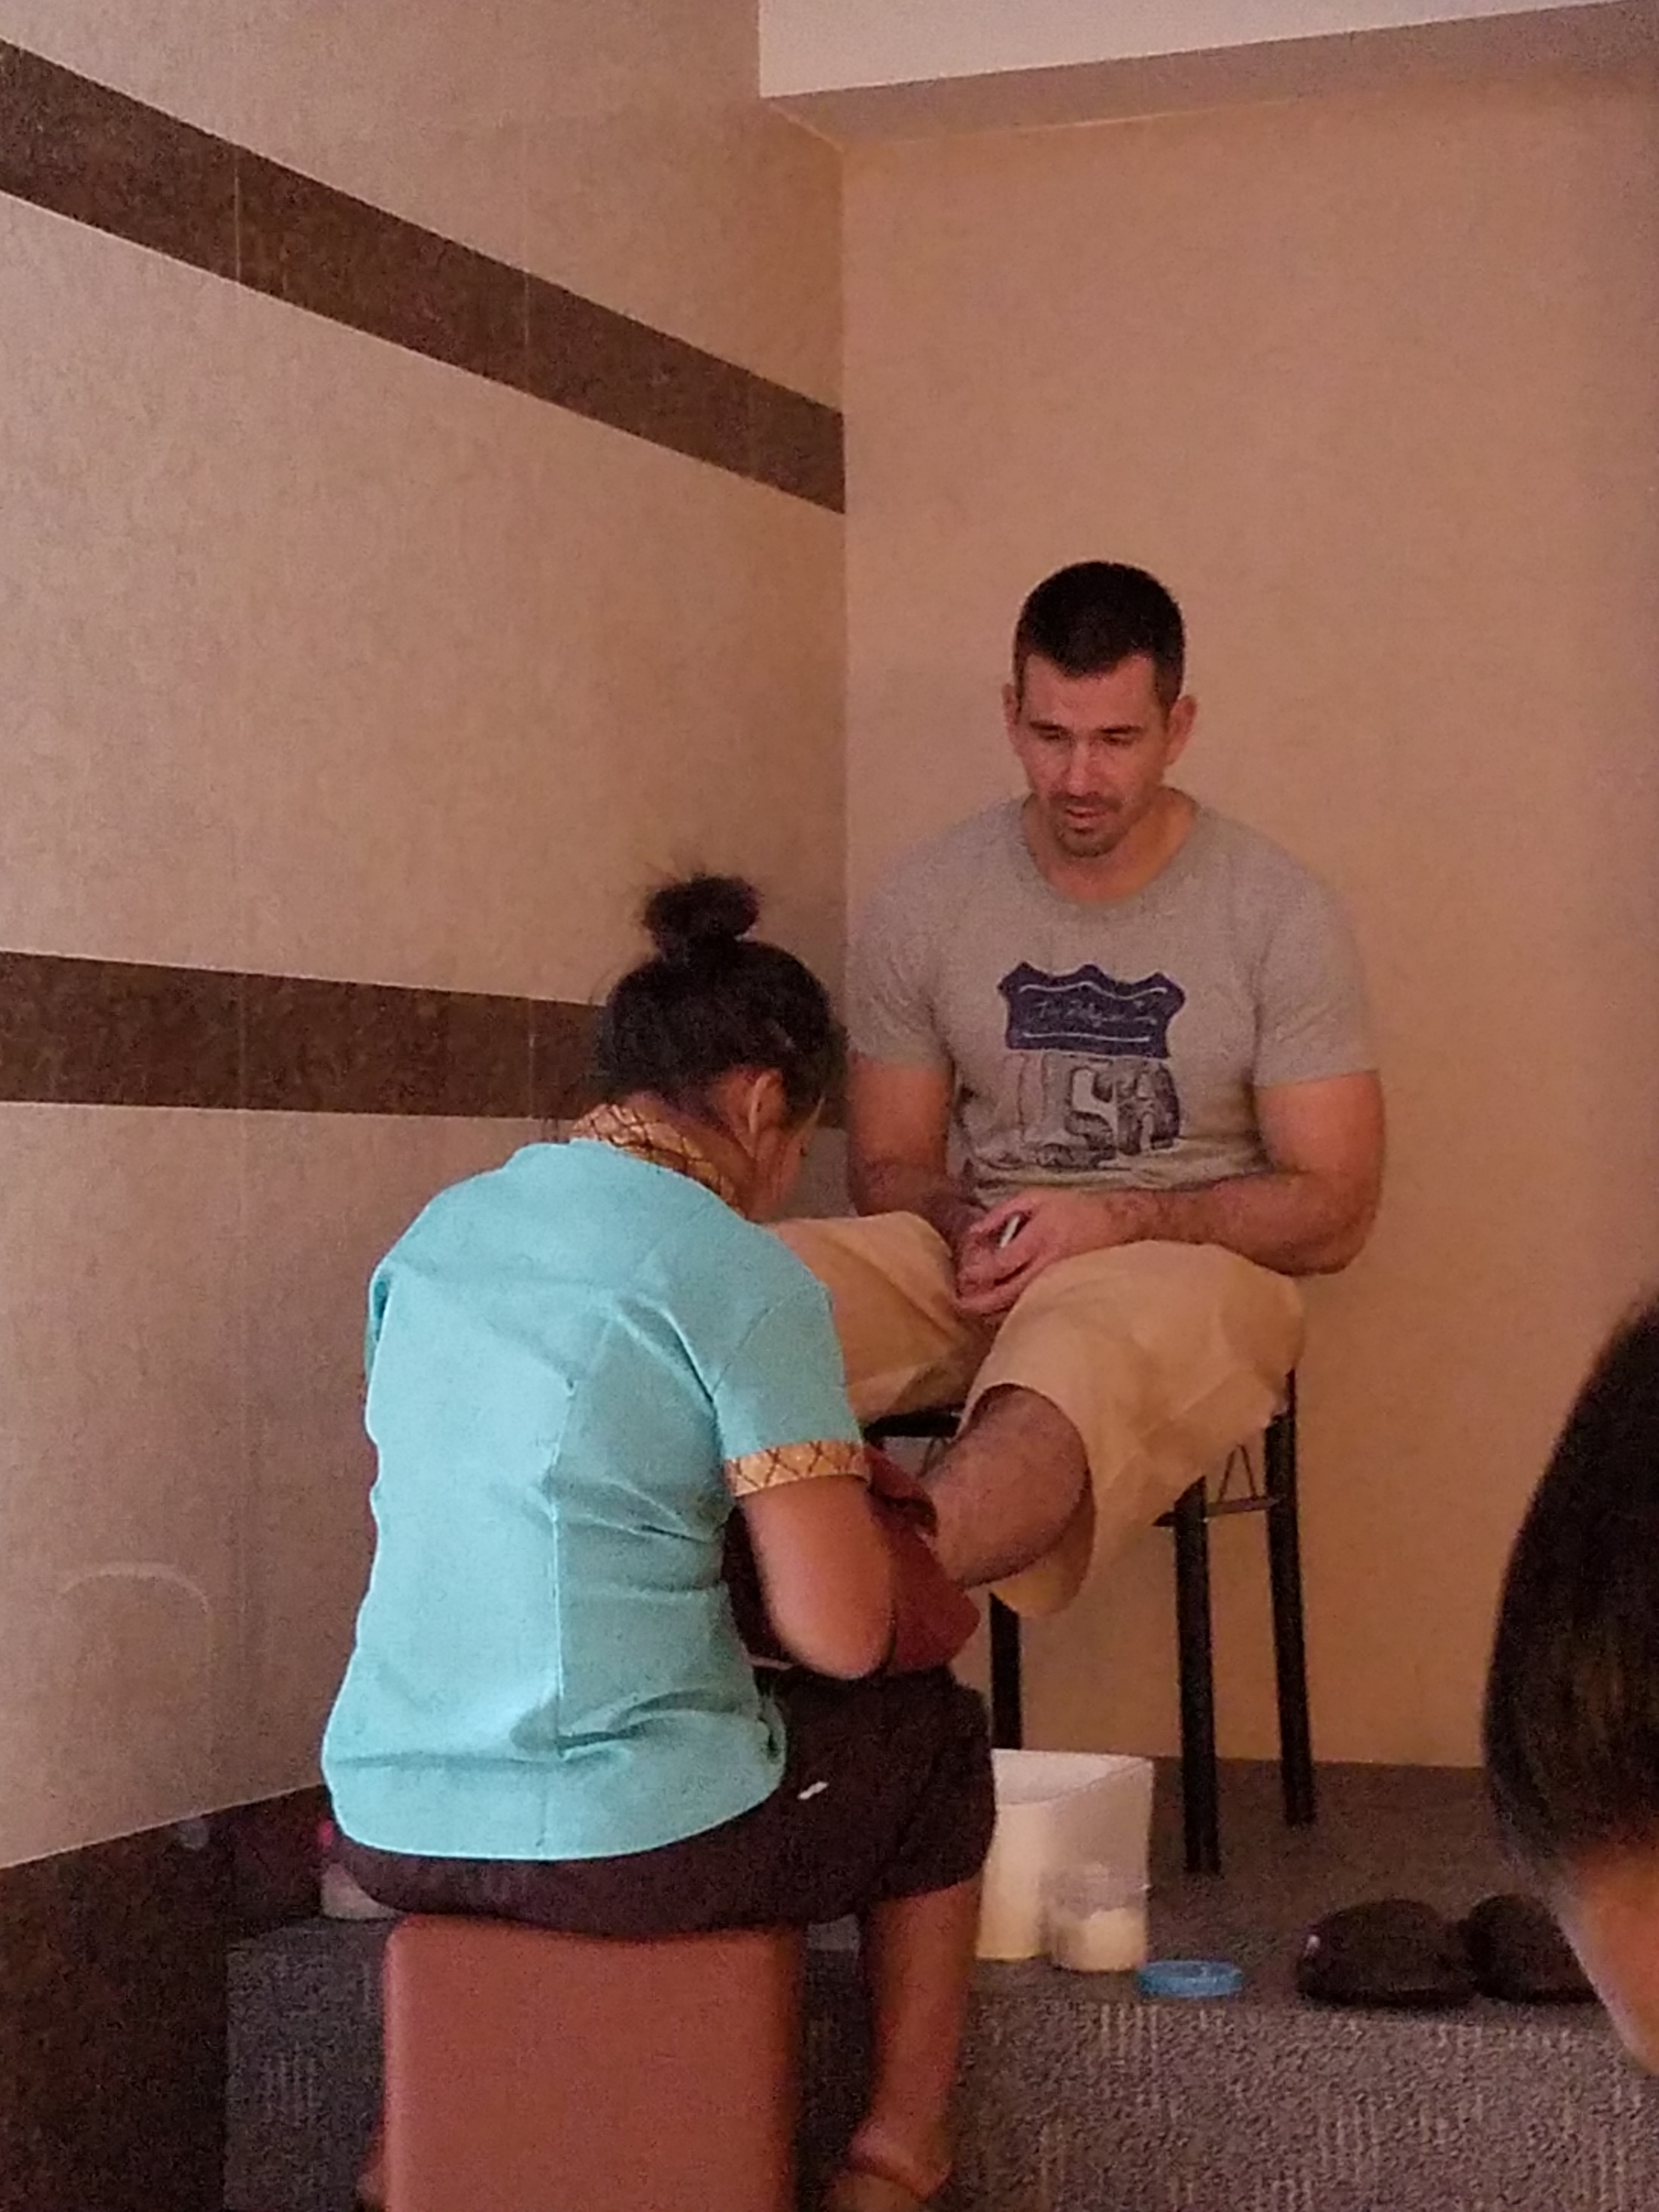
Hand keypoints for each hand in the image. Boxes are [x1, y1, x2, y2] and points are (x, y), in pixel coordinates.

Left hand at [954, 1187, 1148, 1317]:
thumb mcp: (1034, 1199)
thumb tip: (972, 1235)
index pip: (1002, 1264)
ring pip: (1020, 1307)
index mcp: (1041, 1237)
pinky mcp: (1067, 1293)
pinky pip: (1034, 1307)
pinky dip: (1014, 1311)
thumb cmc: (1073, 1209)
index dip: (978, 1274)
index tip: (963, 1278)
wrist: (1118, 1224)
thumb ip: (1000, 1214)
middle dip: (980, 1303)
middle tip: (961, 1304)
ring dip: (994, 1311)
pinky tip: (1001, 1307)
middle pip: (1008, 1294)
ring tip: (977, 1306)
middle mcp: (1050, 1264)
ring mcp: (1059, 1282)